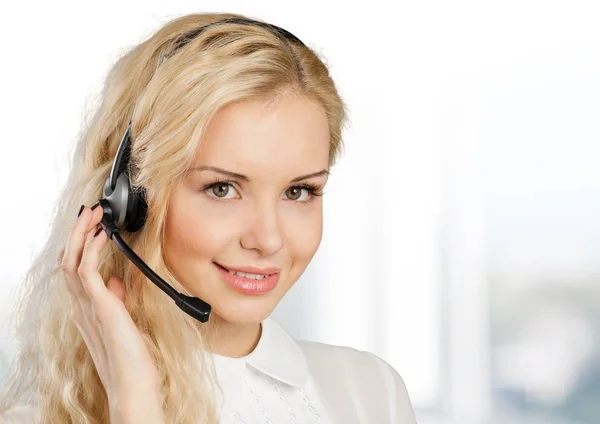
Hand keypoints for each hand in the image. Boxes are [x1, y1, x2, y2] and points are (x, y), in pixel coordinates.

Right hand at [60, 204, 164, 422]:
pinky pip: (87, 272)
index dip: (79, 245)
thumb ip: (114, 300)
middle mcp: (80, 305)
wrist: (132, 381)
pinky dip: (92, 250)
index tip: (90, 226)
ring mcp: (86, 306)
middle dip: (77, 233)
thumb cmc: (130, 356)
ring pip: (71, 261)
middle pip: (68, 260)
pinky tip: (102, 236)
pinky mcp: (99, 306)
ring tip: (93, 215)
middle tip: (89, 212)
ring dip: (81, 235)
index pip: (73, 269)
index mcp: (85, 308)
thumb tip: (115, 282)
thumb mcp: (122, 320)